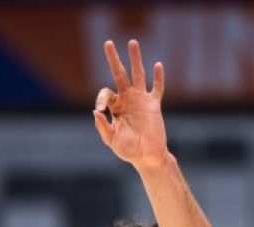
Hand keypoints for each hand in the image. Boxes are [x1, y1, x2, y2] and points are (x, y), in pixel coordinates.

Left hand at [93, 40, 167, 170]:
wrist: (148, 157)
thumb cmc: (129, 150)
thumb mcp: (112, 140)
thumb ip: (103, 127)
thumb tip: (96, 111)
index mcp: (115, 107)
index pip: (106, 93)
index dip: (101, 98)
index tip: (102, 110)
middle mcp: (127, 100)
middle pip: (119, 74)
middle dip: (114, 59)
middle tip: (108, 43)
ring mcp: (141, 100)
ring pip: (138, 74)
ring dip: (135, 59)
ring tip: (132, 42)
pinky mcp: (154, 105)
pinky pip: (157, 89)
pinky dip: (158, 78)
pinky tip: (158, 65)